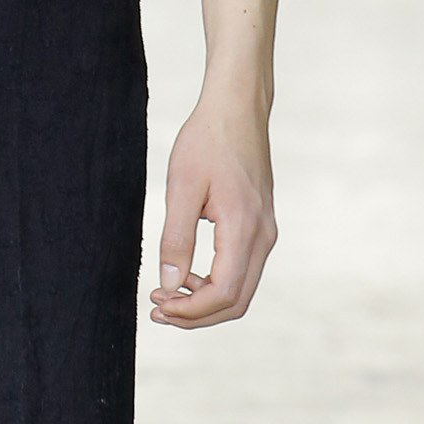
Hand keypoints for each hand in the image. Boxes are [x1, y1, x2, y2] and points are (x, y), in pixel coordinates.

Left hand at [151, 95, 276, 327]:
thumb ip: (176, 239)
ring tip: (168, 293)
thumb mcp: (182, 188)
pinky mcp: (261, 226)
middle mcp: (263, 236)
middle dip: (196, 315)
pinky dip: (216, 284)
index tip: (157, 303)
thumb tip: (169, 285)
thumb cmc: (207, 141)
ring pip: (241, 290)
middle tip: (158, 309)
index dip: (189, 309)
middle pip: (236, 302)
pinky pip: (243, 270)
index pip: (223, 293)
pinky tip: (188, 274)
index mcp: (244, 228)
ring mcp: (266, 232)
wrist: (237, 108)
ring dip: (206, 302)